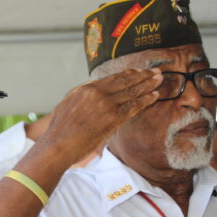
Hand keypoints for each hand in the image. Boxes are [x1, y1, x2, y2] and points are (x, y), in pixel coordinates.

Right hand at [39, 68, 162, 167]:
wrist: (57, 145)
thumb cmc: (59, 131)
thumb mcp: (67, 105)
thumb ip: (82, 97)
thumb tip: (93, 94)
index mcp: (86, 88)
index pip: (112, 78)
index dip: (128, 74)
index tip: (138, 71)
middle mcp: (97, 93)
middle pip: (125, 81)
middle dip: (143, 76)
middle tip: (156, 72)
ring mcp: (106, 105)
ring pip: (132, 92)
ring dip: (148, 85)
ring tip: (159, 80)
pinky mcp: (113, 118)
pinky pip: (134, 107)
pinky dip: (146, 100)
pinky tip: (154, 95)